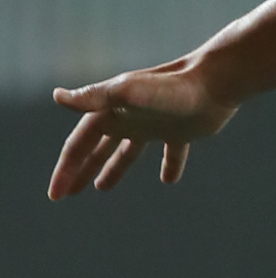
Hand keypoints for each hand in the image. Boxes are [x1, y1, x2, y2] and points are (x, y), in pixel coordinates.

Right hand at [48, 56, 237, 200]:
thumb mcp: (129, 93)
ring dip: (113, 168)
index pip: (79, 144)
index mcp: (111, 111)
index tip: (56, 196)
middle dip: (80, 169)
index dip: (65, 169)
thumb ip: (95, 97)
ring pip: (127, 151)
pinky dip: (170, 166)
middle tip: (67, 194)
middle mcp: (129, 116)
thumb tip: (58, 96)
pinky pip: (172, 153)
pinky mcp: (181, 130)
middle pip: (97, 147)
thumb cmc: (173, 88)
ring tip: (101, 188)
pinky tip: (169, 180)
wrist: (217, 81)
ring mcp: (155, 123)